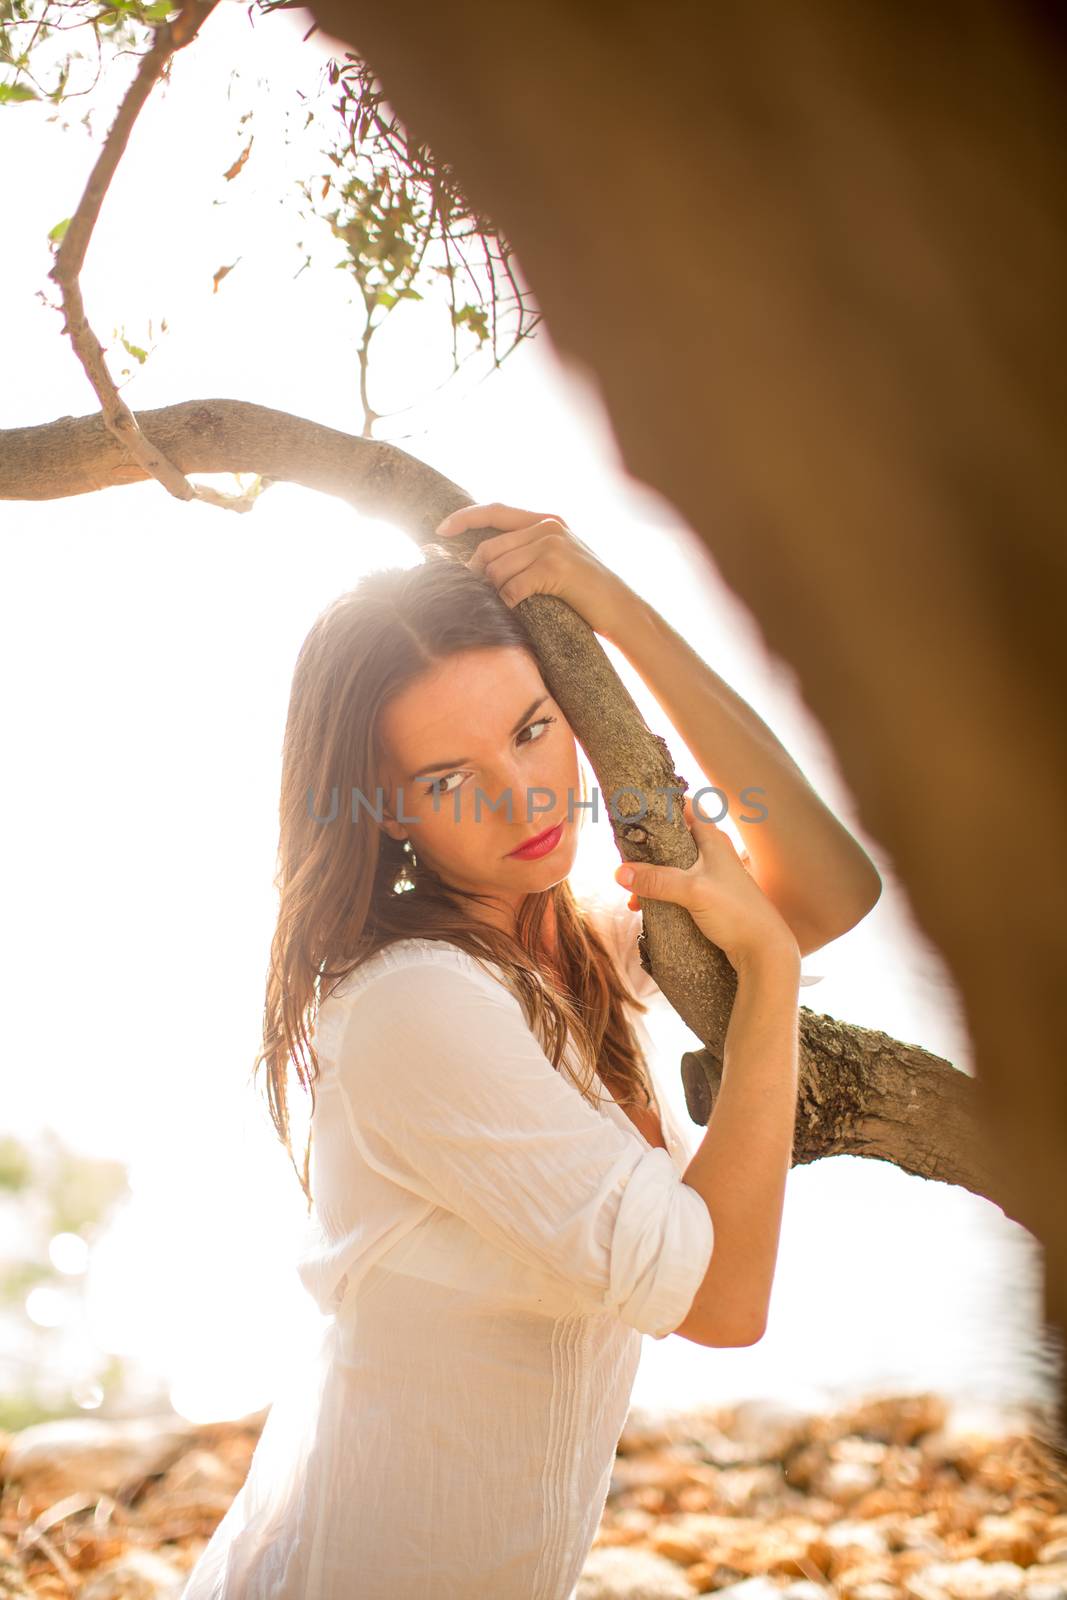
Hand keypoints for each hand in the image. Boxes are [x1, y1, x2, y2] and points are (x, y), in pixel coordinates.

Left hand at [434, 501, 633, 638]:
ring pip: (498, 571)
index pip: (495, 511)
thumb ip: (528, 550)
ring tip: (510, 605)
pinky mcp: (555, 568)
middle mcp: (547, 527)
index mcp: (546, 521)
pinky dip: (509, 602)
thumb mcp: (558, 559)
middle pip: (490, 549)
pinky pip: (513, 587)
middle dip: (478, 576)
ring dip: (497, 593)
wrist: (621, 608)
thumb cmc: (585, 592)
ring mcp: (552, 545)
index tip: (440, 530)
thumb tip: (483, 561)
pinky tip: (518, 609)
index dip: (464, 518)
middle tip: (478, 595)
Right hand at [613, 794, 799, 973]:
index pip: (685, 806)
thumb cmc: (736, 912)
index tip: (635, 807)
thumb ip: (656, 880)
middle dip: (647, 848)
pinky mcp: (709, 898)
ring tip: (633, 897)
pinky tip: (646, 908)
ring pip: (673, 866)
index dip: (661, 803)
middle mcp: (713, 853)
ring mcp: (711, 876)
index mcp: (713, 839)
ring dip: (651, 877)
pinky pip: (677, 888)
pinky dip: (660, 894)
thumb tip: (619, 872)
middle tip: (624, 857)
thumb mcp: (692, 892)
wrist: (764, 950)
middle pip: (673, 838)